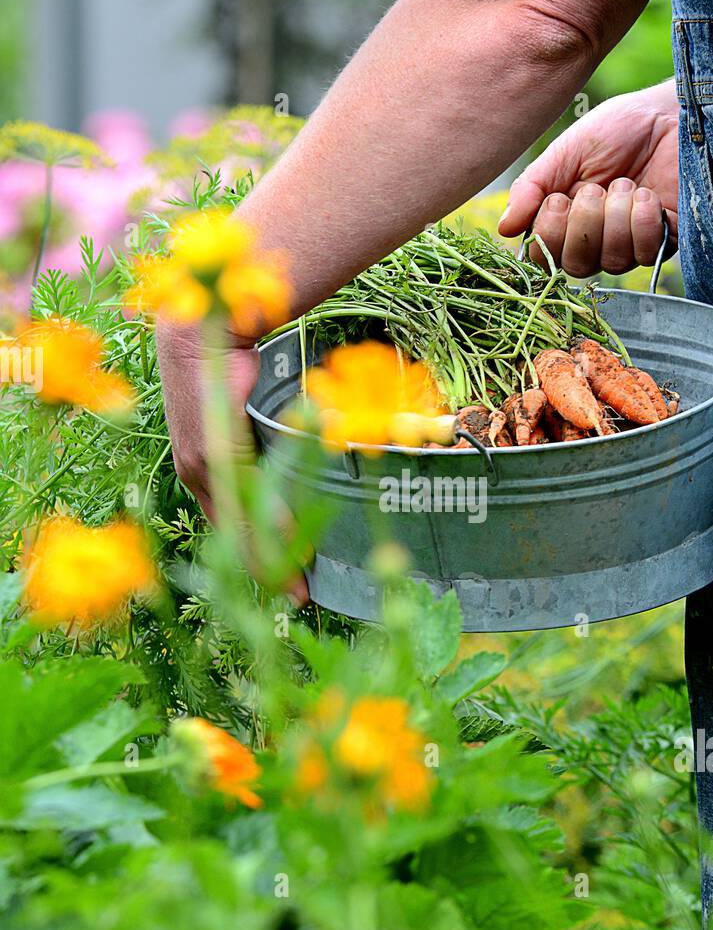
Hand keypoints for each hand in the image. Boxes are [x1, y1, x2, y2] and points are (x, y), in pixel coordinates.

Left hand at [155, 320, 309, 603]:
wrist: (204, 331)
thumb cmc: (228, 367)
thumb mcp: (246, 417)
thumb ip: (263, 447)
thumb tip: (293, 466)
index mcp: (203, 469)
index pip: (230, 522)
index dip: (255, 553)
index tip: (282, 582)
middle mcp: (198, 473)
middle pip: (233, 533)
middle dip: (265, 569)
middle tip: (296, 599)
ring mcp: (203, 466)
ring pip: (239, 524)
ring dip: (270, 557)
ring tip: (297, 585)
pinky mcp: (215, 452)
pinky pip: (246, 498)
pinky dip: (272, 524)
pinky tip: (293, 546)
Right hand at [499, 79, 678, 276]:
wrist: (670, 113)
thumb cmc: (620, 129)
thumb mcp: (567, 152)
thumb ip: (532, 188)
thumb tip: (504, 229)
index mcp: (568, 220)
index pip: (544, 257)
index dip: (549, 235)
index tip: (558, 199)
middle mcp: (597, 239)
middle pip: (576, 266)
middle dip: (585, 224)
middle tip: (596, 189)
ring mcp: (631, 244)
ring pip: (612, 261)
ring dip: (615, 217)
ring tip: (625, 184)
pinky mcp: (666, 241)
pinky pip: (645, 252)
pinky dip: (642, 219)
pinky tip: (648, 195)